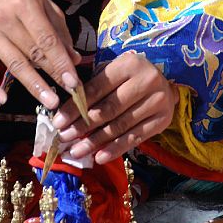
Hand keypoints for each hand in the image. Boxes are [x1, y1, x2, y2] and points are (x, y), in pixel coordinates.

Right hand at [0, 0, 80, 109]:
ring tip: (49, 101)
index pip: (46, 39)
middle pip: (32, 53)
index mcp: (24, 4)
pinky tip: (2, 99)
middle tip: (69, 93)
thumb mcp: (43, 4)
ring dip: (33, 85)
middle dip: (52, 74)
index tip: (73, 80)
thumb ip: (59, 30)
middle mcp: (4, 20)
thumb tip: (73, 59)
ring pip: (13, 64)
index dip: (60, 61)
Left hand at [54, 51, 175, 164]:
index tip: (58, 123)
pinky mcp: (162, 119)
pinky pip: (135, 138)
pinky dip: (115, 149)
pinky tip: (99, 158)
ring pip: (119, 126)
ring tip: (76, 151)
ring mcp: (157, 100)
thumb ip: (90, 87)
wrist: (164, 83)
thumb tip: (63, 114)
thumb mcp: (111, 73)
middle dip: (82, 126)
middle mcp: (146, 80)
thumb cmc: (128, 79)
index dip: (75, 108)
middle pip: (108, 109)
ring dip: (95, 141)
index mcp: (129, 64)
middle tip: (64, 138)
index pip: (96, 90)